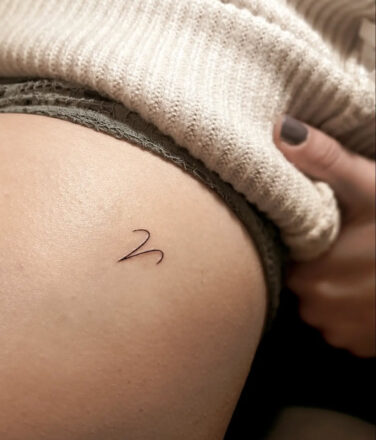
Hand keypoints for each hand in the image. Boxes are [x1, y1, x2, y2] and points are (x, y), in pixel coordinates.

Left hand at [273, 115, 374, 357]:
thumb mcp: (368, 184)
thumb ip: (322, 159)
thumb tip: (280, 130)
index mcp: (310, 271)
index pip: (284, 258)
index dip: (302, 243)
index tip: (324, 229)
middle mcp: (318, 309)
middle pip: (301, 283)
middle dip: (318, 266)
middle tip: (348, 245)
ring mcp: (342, 333)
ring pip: (321, 306)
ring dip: (336, 292)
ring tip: (365, 267)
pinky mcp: (364, 347)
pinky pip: (344, 328)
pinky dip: (353, 312)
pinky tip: (372, 292)